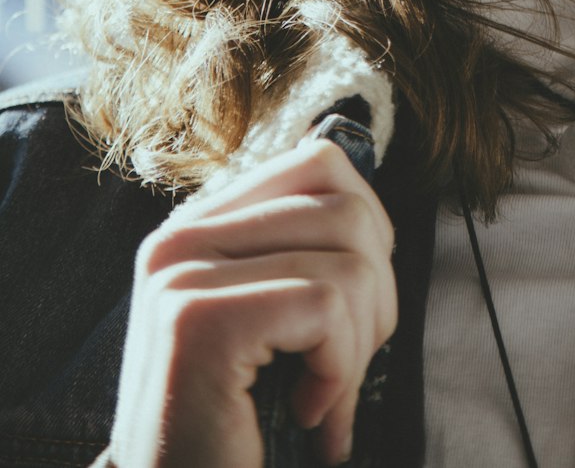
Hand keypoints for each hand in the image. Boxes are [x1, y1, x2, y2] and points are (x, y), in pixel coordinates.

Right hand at [108, 135, 396, 467]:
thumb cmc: (237, 431)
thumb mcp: (271, 324)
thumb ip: (300, 255)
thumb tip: (370, 212)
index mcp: (198, 227)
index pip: (320, 164)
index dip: (369, 233)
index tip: (353, 308)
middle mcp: (179, 239)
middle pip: (347, 209)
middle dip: (376, 300)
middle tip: (340, 371)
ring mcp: (182, 275)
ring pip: (349, 259)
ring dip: (359, 346)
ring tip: (321, 396)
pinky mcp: (200, 321)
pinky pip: (328, 306)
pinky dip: (340, 371)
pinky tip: (306, 414)